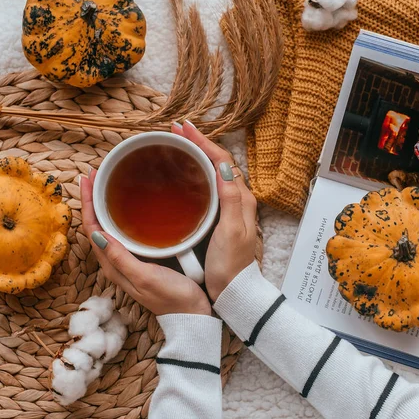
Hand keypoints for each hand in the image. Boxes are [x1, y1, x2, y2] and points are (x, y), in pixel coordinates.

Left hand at [80, 171, 211, 315]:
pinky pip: (124, 232)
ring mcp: (128, 260)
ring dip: (105, 205)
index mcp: (112, 265)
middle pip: (97, 225)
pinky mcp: (142, 259)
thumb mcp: (145, 276)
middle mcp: (115, 261)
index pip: (92, 228)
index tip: (89, 178)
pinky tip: (130, 206)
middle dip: (93, 199)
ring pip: (109, 227)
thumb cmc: (172, 297)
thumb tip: (97, 233)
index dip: (88, 202)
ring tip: (107, 184)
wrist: (192, 315)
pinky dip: (121, 215)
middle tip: (96, 174)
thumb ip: (121, 257)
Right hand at [171, 121, 257, 301]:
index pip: (223, 160)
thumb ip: (230, 199)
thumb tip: (223, 165)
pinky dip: (194, 173)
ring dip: (196, 154)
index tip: (184, 128)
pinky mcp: (218, 217)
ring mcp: (227, 207)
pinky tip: (182, 174)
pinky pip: (207, 186)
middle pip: (217, 161)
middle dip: (197, 143)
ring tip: (177, 143)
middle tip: (176, 130)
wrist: (233, 289)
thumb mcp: (231, 231)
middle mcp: (237, 198)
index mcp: (241, 198)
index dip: (203, 142)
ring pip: (212, 172)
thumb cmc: (231, 264)